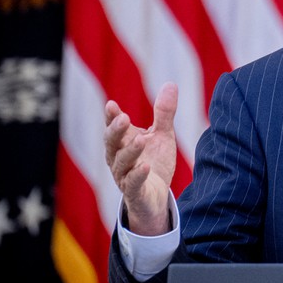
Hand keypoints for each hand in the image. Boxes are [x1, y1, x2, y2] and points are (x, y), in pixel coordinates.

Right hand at [104, 82, 178, 235]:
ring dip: (130, 151)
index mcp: (122, 142)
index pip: (113, 127)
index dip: (111, 117)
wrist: (155, 198)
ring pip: (121, 162)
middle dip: (115, 130)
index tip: (111, 105)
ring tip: (142, 139)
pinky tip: (146, 166)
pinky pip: (133, 183)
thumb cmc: (153, 162)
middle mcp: (118, 158)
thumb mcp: (161, 135)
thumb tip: (171, 84)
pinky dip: (138, 175)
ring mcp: (124, 175)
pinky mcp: (134, 191)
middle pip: (111, 143)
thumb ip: (164, 113)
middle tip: (123, 117)